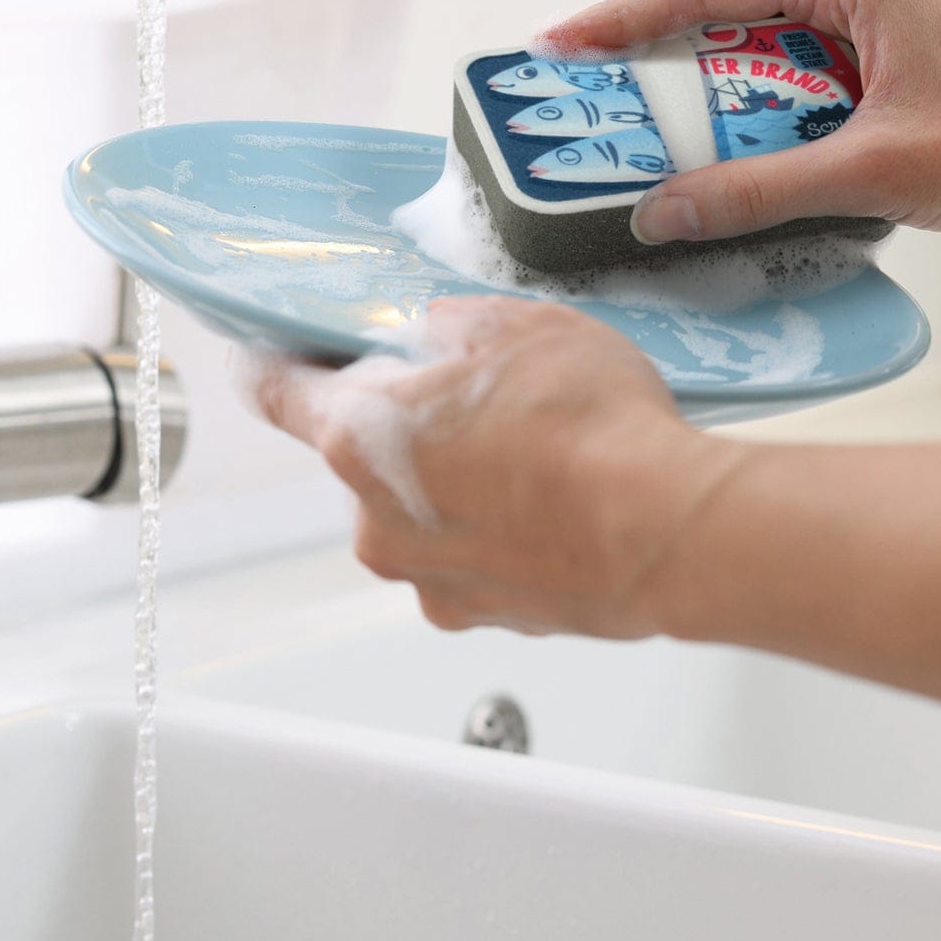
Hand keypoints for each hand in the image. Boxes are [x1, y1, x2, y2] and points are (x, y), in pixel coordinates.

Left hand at [238, 296, 743, 636]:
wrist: (667, 530)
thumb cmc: (591, 427)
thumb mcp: (516, 325)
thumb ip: (451, 327)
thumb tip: (437, 340)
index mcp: (359, 437)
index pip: (274, 392)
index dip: (273, 363)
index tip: (273, 354)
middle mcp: (375, 522)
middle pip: (362, 455)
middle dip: (409, 425)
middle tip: (480, 397)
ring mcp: (426, 579)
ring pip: (420, 513)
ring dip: (457, 484)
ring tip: (539, 456)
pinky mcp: (480, 615)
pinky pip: (470, 559)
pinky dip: (500, 533)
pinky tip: (556, 505)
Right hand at [541, 0, 940, 242]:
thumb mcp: (875, 174)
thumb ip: (761, 190)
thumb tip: (661, 212)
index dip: (624, 18)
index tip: (558, 47)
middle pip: (722, 0)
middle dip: (651, 48)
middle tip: (583, 96)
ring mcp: (875, 13)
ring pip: (757, 36)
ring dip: (703, 82)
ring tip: (640, 131)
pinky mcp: (888, 53)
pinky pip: (795, 68)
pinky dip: (752, 105)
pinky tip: (729, 151)